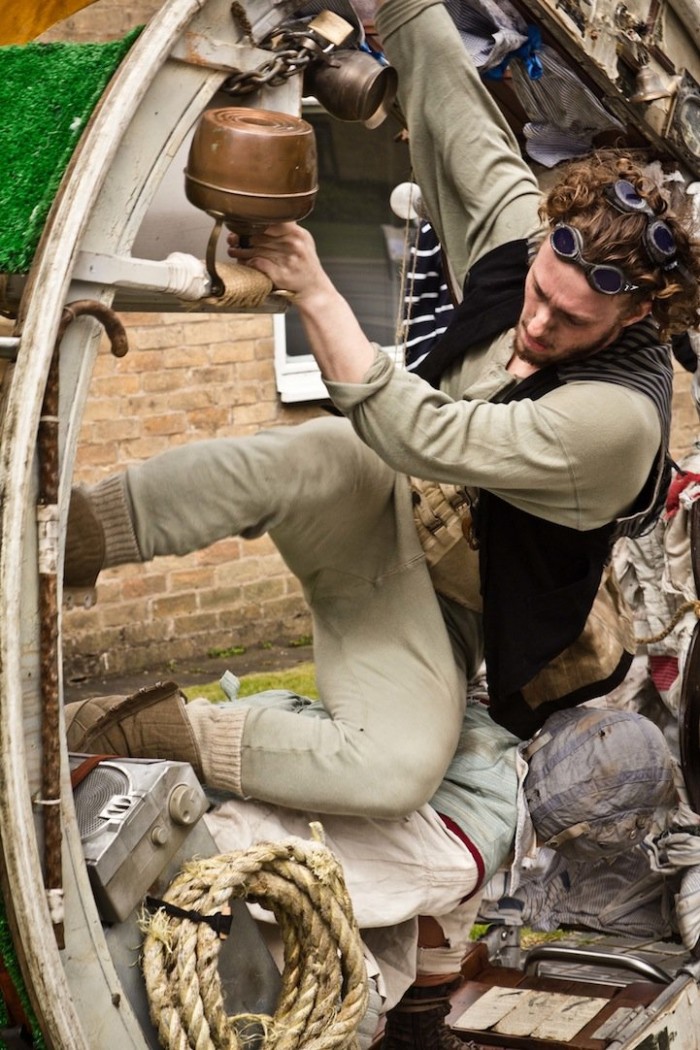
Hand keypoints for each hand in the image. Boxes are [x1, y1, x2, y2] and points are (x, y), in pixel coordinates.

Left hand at [228, 223, 374, 381]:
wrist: (314, 291)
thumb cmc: (306, 267)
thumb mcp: (304, 242)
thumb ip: (289, 229)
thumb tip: (264, 217)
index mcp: (299, 234)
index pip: (272, 221)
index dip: (254, 222)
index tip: (243, 223)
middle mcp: (295, 245)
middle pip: (261, 235)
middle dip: (244, 237)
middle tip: (233, 238)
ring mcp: (288, 260)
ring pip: (256, 249)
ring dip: (241, 251)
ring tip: (233, 251)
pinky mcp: (280, 274)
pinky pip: (258, 264)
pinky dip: (248, 263)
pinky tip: (242, 262)